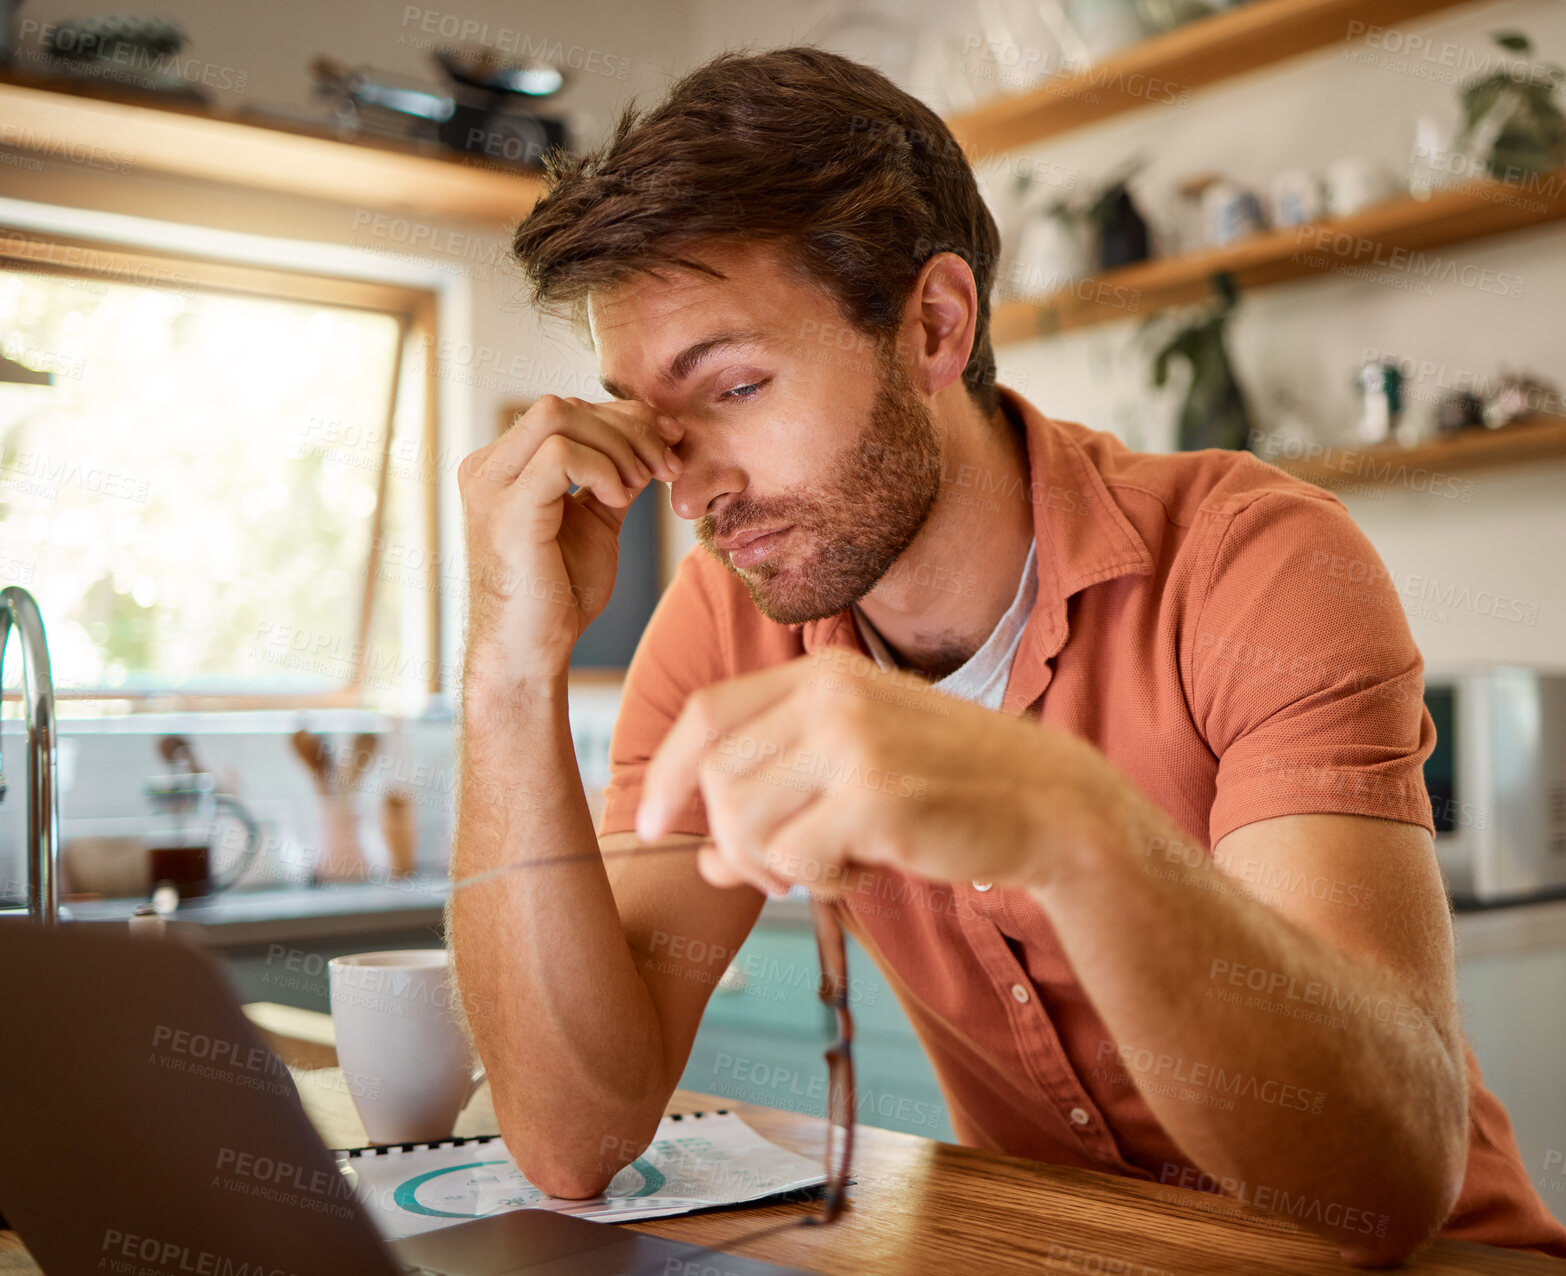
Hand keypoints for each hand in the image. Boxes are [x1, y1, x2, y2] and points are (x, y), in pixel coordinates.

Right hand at [457, 395, 682, 686]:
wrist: (531, 652)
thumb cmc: (559, 596)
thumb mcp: (595, 522)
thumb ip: (614, 479)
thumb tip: (652, 441)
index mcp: (503, 466)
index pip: (566, 412)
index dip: (624, 417)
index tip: (670, 441)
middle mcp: (488, 467)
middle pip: (565, 406)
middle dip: (629, 427)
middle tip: (666, 465)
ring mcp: (492, 485)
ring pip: (559, 416)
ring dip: (619, 445)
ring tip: (642, 486)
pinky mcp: (508, 509)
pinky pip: (559, 454)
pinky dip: (601, 468)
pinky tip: (620, 499)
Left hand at [635, 650, 1123, 898]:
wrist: (1051, 804)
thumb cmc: (951, 788)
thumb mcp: (857, 770)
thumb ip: (777, 798)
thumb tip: (700, 861)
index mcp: (824, 674)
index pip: (707, 714)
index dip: (668, 774)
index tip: (653, 825)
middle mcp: (832, 696)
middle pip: (716, 776)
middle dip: (730, 840)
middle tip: (779, 872)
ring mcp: (852, 742)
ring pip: (743, 823)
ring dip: (776, 867)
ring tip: (834, 867)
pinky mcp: (874, 796)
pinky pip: (793, 860)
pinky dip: (821, 883)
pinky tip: (868, 870)